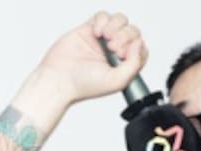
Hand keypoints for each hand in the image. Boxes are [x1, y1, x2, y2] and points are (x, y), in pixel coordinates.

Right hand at [32, 11, 149, 105]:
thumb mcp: (117, 81)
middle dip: (125, 37)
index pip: (141, 48)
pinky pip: (103, 16)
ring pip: (120, 20)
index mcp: (125, 64)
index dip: (136, 47)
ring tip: (105, 38)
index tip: (122, 55)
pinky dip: (102, 21)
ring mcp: (103, 39)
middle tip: (112, 48)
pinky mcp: (89, 29)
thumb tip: (139, 44)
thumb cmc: (84, 85)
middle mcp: (115, 51)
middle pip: (132, 31)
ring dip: (116, 26)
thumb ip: (134, 64)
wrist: (59, 78)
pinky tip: (96, 34)